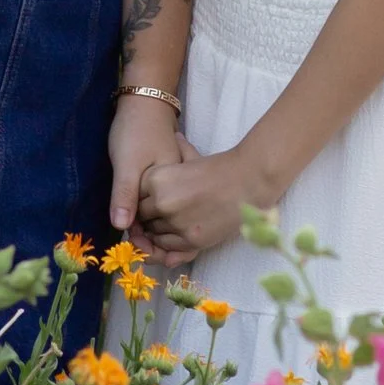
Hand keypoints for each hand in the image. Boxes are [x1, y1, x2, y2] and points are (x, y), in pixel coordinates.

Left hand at [108, 94, 185, 241]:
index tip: (128, 234)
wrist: (146, 105)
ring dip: (159, 226)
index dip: (140, 231)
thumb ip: (124, 193)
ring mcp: (183, 184)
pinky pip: (174, 205)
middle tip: (136, 234)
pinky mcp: (179, 180)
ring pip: (172, 215)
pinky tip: (152, 211)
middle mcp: (182, 188)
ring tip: (143, 227)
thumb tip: (121, 227)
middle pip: (166, 222)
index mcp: (172, 187)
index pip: (154, 222)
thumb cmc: (135, 131)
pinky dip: (164, 215)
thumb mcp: (126, 164)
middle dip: (152, 232)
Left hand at [133, 141, 271, 268]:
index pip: (134, 198)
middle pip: (142, 218)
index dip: (141, 201)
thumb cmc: (220, 169)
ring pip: (153, 235)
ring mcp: (175, 222)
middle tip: (159, 216)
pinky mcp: (190, 239)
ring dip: (158, 232)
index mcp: (156, 179)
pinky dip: (170, 244)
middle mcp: (161, 202)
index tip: (148, 202)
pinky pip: (169, 248)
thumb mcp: (192, 157)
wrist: (249, 183)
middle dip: (147, 218)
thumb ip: (175, 153)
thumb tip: (172, 136)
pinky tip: (179, 232)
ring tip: (171, 224)